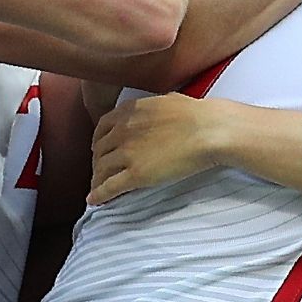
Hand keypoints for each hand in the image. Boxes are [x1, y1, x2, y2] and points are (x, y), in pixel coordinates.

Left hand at [89, 93, 235, 203]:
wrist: (208, 130)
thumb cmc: (196, 114)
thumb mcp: (166, 100)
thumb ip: (151, 108)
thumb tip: (152, 110)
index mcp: (129, 111)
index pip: (102, 127)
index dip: (99, 140)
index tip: (101, 148)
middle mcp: (122, 131)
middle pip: (99, 150)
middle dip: (98, 161)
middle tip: (101, 171)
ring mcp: (127, 153)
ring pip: (101, 170)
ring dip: (97, 179)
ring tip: (98, 187)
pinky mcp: (135, 174)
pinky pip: (110, 187)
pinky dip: (99, 195)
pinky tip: (94, 200)